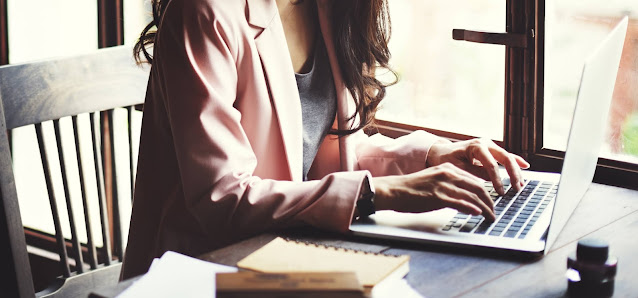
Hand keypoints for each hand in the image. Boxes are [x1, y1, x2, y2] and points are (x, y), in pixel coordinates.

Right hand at [372, 163, 495, 220]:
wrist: (393, 190)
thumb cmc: (410, 189)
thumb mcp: (433, 181)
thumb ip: (449, 185)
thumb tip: (464, 198)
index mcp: (448, 168)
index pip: (475, 180)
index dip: (486, 193)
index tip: (490, 203)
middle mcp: (448, 174)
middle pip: (478, 187)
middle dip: (489, 202)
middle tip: (493, 212)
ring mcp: (443, 185)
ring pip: (473, 196)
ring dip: (485, 209)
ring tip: (490, 217)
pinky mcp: (438, 197)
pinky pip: (461, 203)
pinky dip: (472, 209)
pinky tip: (478, 214)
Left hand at [426, 138, 529, 194]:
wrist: (442, 152)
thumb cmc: (446, 159)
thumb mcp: (457, 168)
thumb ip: (473, 174)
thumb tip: (490, 181)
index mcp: (476, 146)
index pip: (491, 165)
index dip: (497, 180)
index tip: (501, 192)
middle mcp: (485, 143)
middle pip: (505, 157)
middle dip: (513, 174)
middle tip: (517, 188)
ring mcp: (489, 146)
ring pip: (508, 157)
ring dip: (516, 171)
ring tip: (520, 185)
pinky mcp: (491, 151)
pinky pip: (506, 157)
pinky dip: (515, 162)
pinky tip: (525, 166)